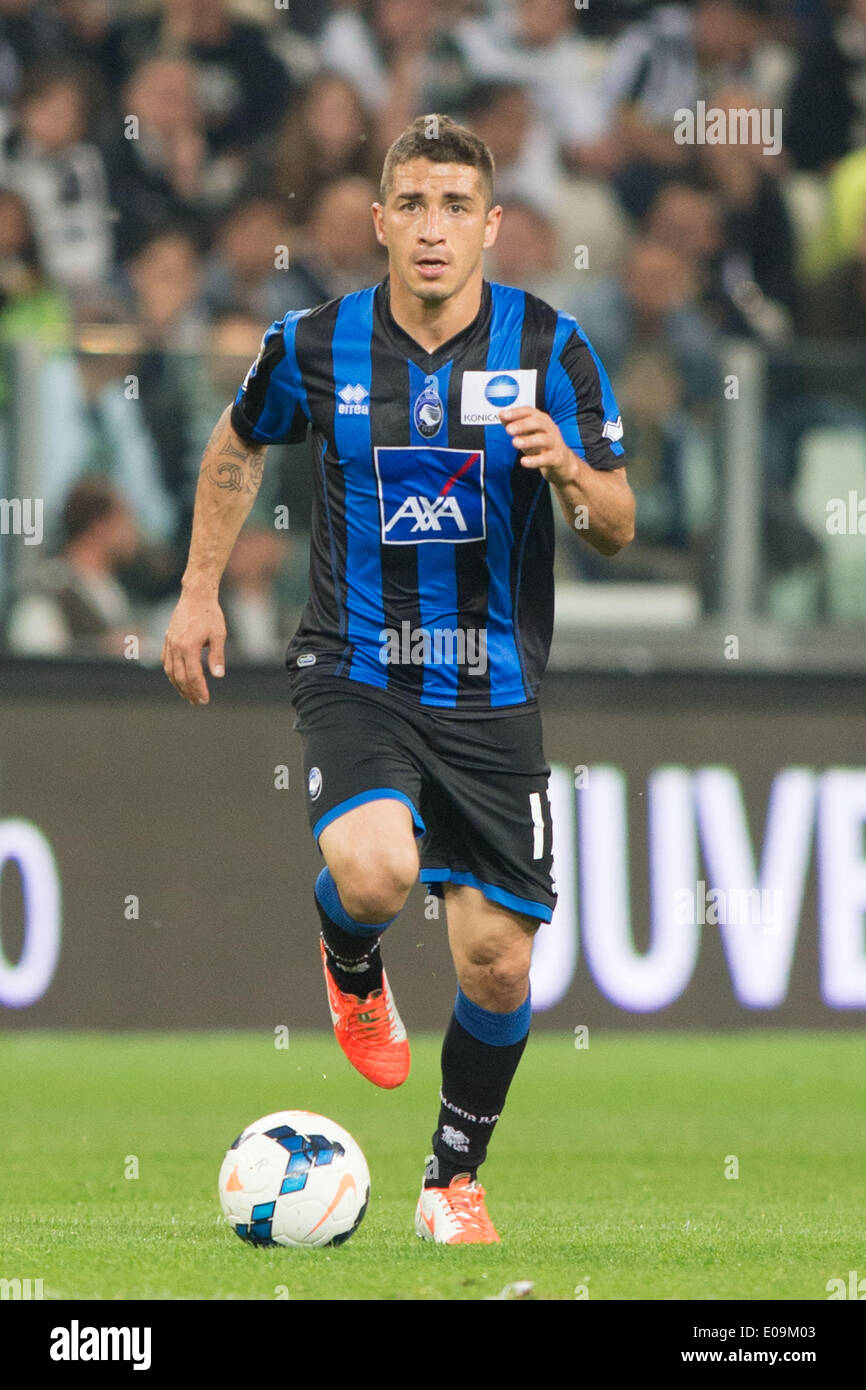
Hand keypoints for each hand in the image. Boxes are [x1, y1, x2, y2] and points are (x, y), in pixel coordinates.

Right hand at [162, 586, 225, 705]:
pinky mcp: (167, 640)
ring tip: (188, 696)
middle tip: (198, 702)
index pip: (193, 675)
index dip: (199, 689)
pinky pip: (166, 662)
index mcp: (188, 646)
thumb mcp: (219, 635)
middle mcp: (175, 647)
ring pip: (170, 671)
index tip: (205, 700)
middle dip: (189, 692)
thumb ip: (217, 656)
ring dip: (178, 686)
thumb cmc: (210, 615)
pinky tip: (178, 680)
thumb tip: (218, 675)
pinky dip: (171, 674)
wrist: (195, 596)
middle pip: (180, 677)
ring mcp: (169, 644)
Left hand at [499, 406, 577, 487]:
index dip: (517, 413)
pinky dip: (535, 460)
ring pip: (543, 439)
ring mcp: (555, 443)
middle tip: (508, 429)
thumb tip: (501, 414)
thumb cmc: (541, 445)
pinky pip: (546, 458)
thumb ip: (514, 424)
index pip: (530, 412)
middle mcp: (550, 429)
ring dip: (528, 440)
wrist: (562, 462)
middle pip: (538, 423)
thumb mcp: (527, 433)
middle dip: (522, 425)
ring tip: (515, 443)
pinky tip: (524, 462)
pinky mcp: (557, 458)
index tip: (504, 415)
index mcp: (542, 420)